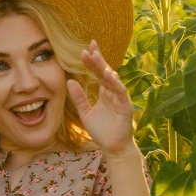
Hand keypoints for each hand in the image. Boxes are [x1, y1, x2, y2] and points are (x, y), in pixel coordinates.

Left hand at [67, 40, 135, 156]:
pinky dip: (115, 83)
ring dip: (104, 68)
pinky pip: (120, 93)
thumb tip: (69, 81)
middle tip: (89, 47)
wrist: (113, 148)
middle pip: (105, 72)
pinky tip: (109, 75)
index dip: (92, 61)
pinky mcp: (126, 107)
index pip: (98, 73)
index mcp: (104, 92)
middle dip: (98, 59)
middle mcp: (113, 93)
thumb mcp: (85, 113)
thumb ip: (78, 98)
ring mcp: (120, 98)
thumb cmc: (101, 131)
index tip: (84, 49)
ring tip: (96, 56)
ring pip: (112, 80)